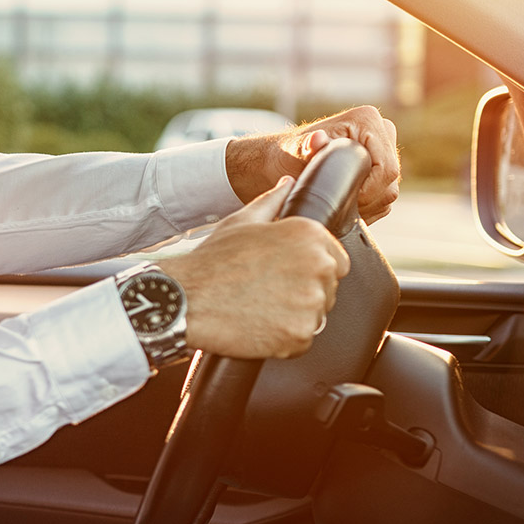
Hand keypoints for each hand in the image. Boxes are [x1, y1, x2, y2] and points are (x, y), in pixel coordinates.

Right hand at [158, 177, 349, 359]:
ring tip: (260, 307)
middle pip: (328, 288)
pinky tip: (258, 324)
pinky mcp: (301, 334)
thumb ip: (272, 201)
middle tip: (267, 292)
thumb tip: (287, 185)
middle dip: (303, 292)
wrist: (186, 298)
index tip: (287, 276)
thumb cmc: (211, 261)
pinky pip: (303, 339)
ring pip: (316, 315)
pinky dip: (284, 337)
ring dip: (294, 316)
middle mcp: (318, 265)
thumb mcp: (241, 221)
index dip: (311, 270)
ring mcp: (311, 302)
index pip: (338, 260)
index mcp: (309, 235)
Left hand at [225, 105, 401, 221]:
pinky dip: (368, 208)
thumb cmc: (288, 155)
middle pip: (391, 181)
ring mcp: (385, 150)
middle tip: (339, 205)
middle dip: (367, 199)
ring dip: (367, 206)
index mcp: (367, 120)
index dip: (369, 190)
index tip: (344, 198)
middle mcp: (382, 130)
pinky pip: (386, 197)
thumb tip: (316, 141)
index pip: (386, 168)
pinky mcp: (383, 169)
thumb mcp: (294, 151)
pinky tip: (346, 207)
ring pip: (390, 191)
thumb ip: (306, 147)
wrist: (283, 162)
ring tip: (339, 205)